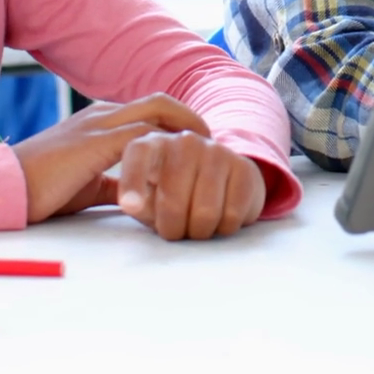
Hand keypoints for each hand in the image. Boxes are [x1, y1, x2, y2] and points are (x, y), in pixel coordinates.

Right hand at [11, 93, 208, 222]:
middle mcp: (102, 114)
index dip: (179, 125)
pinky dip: (166, 150)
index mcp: (100, 120)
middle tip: (214, 148)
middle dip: (192, 121)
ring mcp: (99, 124)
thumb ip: (111, 182)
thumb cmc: (40, 189)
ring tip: (207, 156)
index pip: (151, 109)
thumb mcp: (85, 184)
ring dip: (187, 132)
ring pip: (158, 111)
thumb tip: (138, 193)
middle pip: (162, 102)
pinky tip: (181, 169)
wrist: (4, 188)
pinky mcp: (96, 142)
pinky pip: (144, 136)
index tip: (200, 149)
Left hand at [117, 131, 266, 240]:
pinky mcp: (244, 167)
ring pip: (205, 213)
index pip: (139, 155)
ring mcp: (216, 151)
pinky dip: (224, 227)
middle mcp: (184, 141)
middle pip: (172, 201)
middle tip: (175, 231)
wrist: (221, 182)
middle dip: (172, 229)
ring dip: (199, 231)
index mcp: (153, 144)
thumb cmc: (172, 195)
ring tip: (196, 225)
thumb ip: (135, 202)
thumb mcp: (146, 198)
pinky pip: (232, 214)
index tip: (130, 207)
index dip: (133, 181)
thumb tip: (133, 205)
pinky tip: (220, 217)